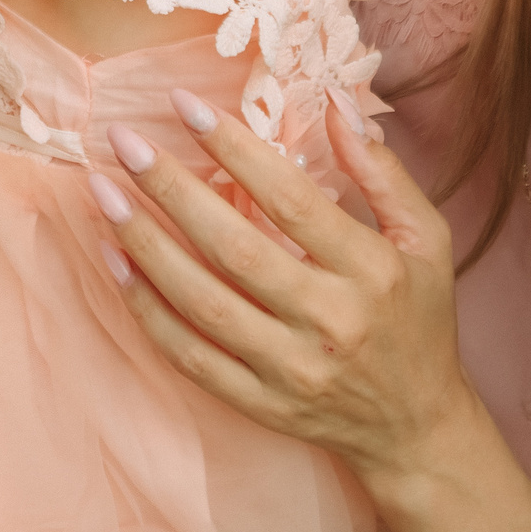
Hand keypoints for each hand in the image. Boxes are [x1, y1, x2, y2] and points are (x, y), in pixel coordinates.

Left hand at [90, 94, 477, 492]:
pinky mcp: (259, 403)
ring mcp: (290, 369)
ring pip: (202, 303)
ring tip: (104, 193)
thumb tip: (334, 101)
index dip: (235, 149)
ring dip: (145, 245)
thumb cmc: (419, 319)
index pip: (291, 200)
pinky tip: (115, 260)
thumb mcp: (426, 238)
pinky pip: (190, 356)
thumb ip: (382, 170)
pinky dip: (146, 309)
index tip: (185, 105)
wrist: (416, 429)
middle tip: (124, 141)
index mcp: (372, 270)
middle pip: (235, 248)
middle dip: (172, 189)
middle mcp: (330, 321)